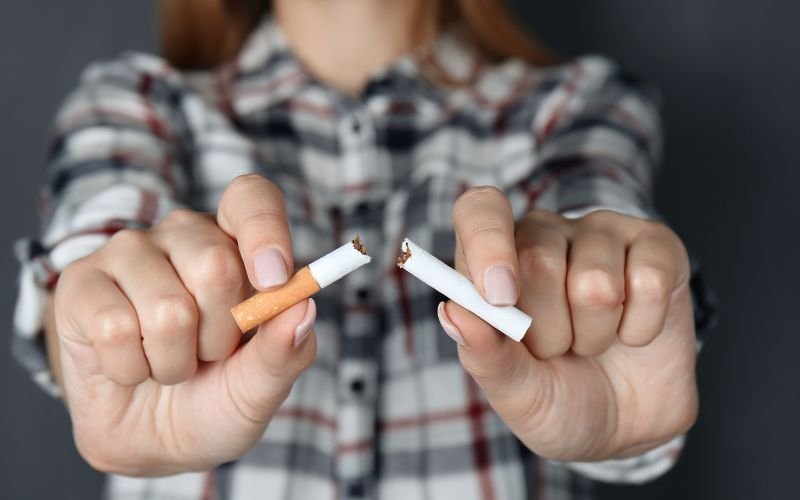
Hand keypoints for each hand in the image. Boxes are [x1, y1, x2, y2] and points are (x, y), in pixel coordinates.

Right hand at [53, 175, 316, 474]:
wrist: (153, 441)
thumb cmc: (216, 398)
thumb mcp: (262, 386)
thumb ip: (286, 349)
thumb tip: (303, 307)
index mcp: (236, 242)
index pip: (252, 199)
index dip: (265, 232)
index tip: (274, 282)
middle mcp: (183, 235)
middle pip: (216, 264)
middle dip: (221, 335)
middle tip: (209, 354)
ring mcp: (128, 253)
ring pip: (167, 309)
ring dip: (174, 362)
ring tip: (169, 363)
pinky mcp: (82, 284)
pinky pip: (116, 330)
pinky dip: (131, 369)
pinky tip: (130, 366)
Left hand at [441, 186, 697, 460]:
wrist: (623, 426)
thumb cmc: (555, 398)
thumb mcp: (513, 392)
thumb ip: (483, 354)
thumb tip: (453, 312)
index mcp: (493, 257)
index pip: (479, 210)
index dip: (487, 243)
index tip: (499, 298)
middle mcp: (545, 234)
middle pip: (537, 257)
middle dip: (547, 329)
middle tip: (555, 351)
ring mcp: (603, 235)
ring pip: (595, 280)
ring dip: (594, 335)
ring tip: (592, 344)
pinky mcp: (656, 248)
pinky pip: (648, 282)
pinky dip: (640, 328)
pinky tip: (633, 334)